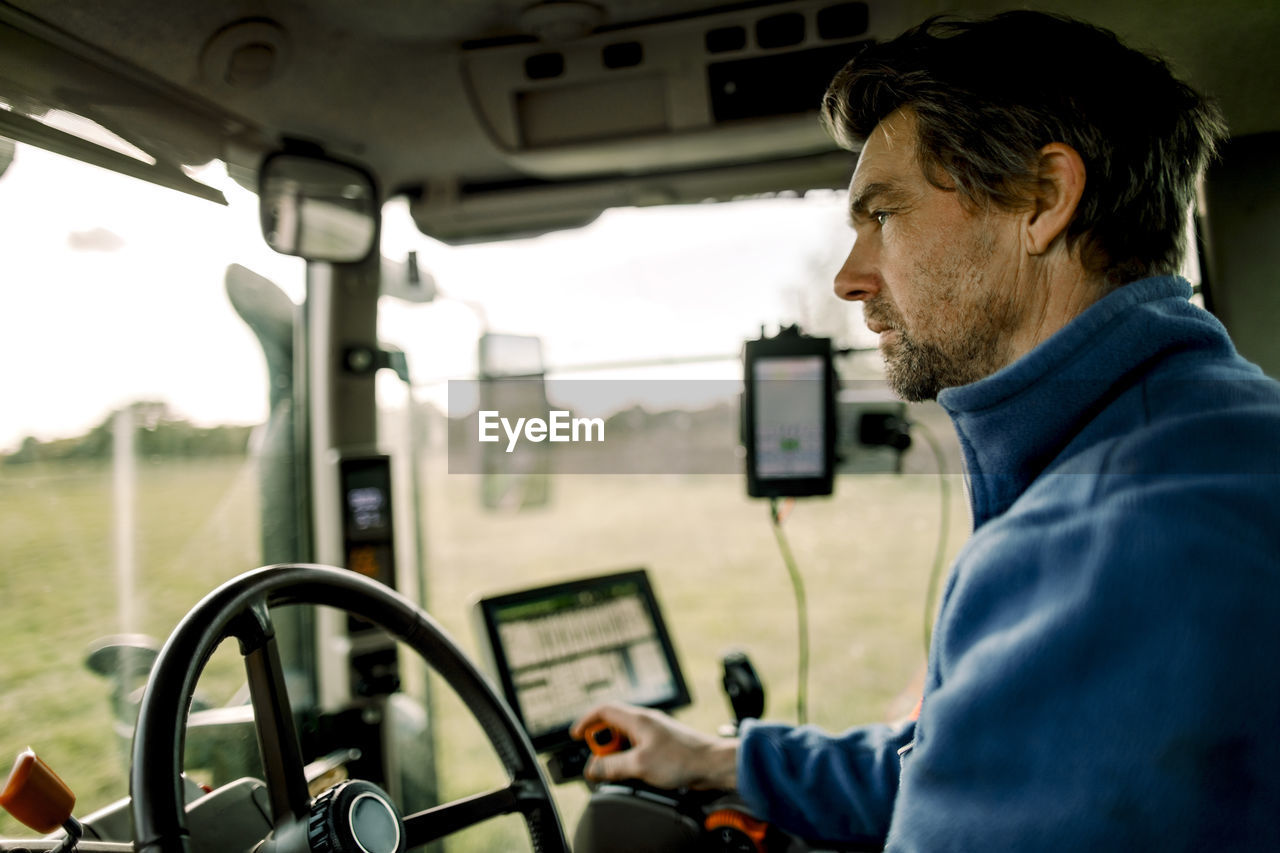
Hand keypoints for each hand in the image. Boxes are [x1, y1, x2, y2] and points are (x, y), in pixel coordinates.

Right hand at [570, 703, 738, 790]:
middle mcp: (645, 723)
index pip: (603, 710)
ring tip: (627, 771)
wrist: (712, 764)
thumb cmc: (683, 758)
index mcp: (637, 719)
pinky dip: (631, 762)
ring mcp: (654, 735)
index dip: (586, 722)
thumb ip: (612, 766)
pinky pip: (637, 752)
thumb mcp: (639, 764)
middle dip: (605, 746)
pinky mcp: (662, 748)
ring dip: (619, 756)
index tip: (576, 736)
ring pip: (625, 742)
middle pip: (612, 728)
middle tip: (607, 762)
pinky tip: (639, 775)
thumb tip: (593, 768)